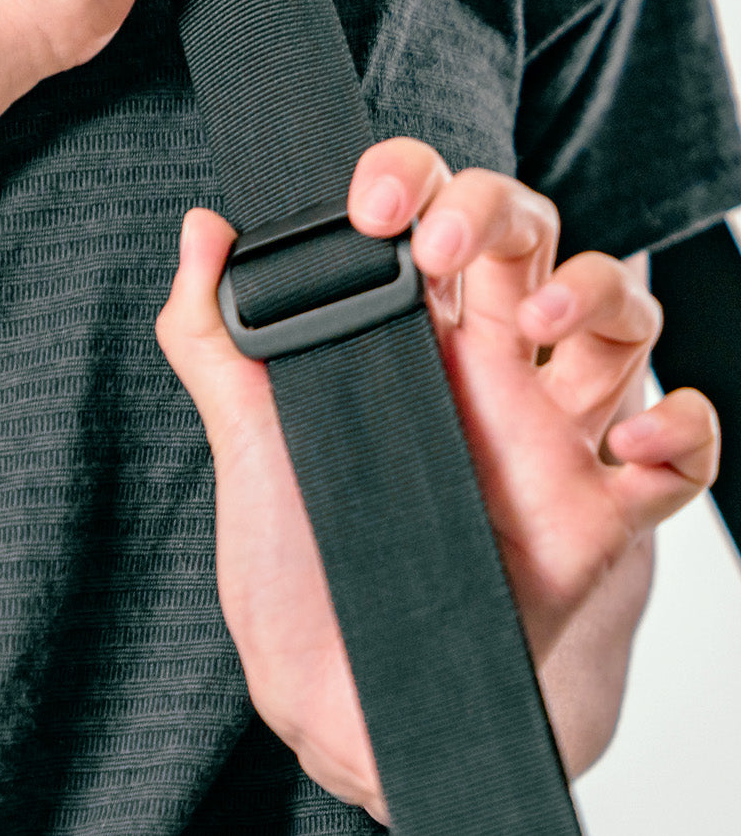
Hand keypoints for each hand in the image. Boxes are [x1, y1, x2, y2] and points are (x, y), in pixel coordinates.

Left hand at [155, 138, 719, 818]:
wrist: (343, 704)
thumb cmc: (299, 568)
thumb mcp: (250, 444)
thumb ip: (215, 337)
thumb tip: (201, 229)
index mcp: (408, 341)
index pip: (437, 216)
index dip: (420, 180)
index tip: (374, 205)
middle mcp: (487, 371)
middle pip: (532, 237)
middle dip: (497, 209)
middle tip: (440, 246)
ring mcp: (548, 435)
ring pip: (623, 316)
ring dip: (600, 293)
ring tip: (541, 324)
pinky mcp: (598, 514)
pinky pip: (681, 456)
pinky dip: (683, 432)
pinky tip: (630, 445)